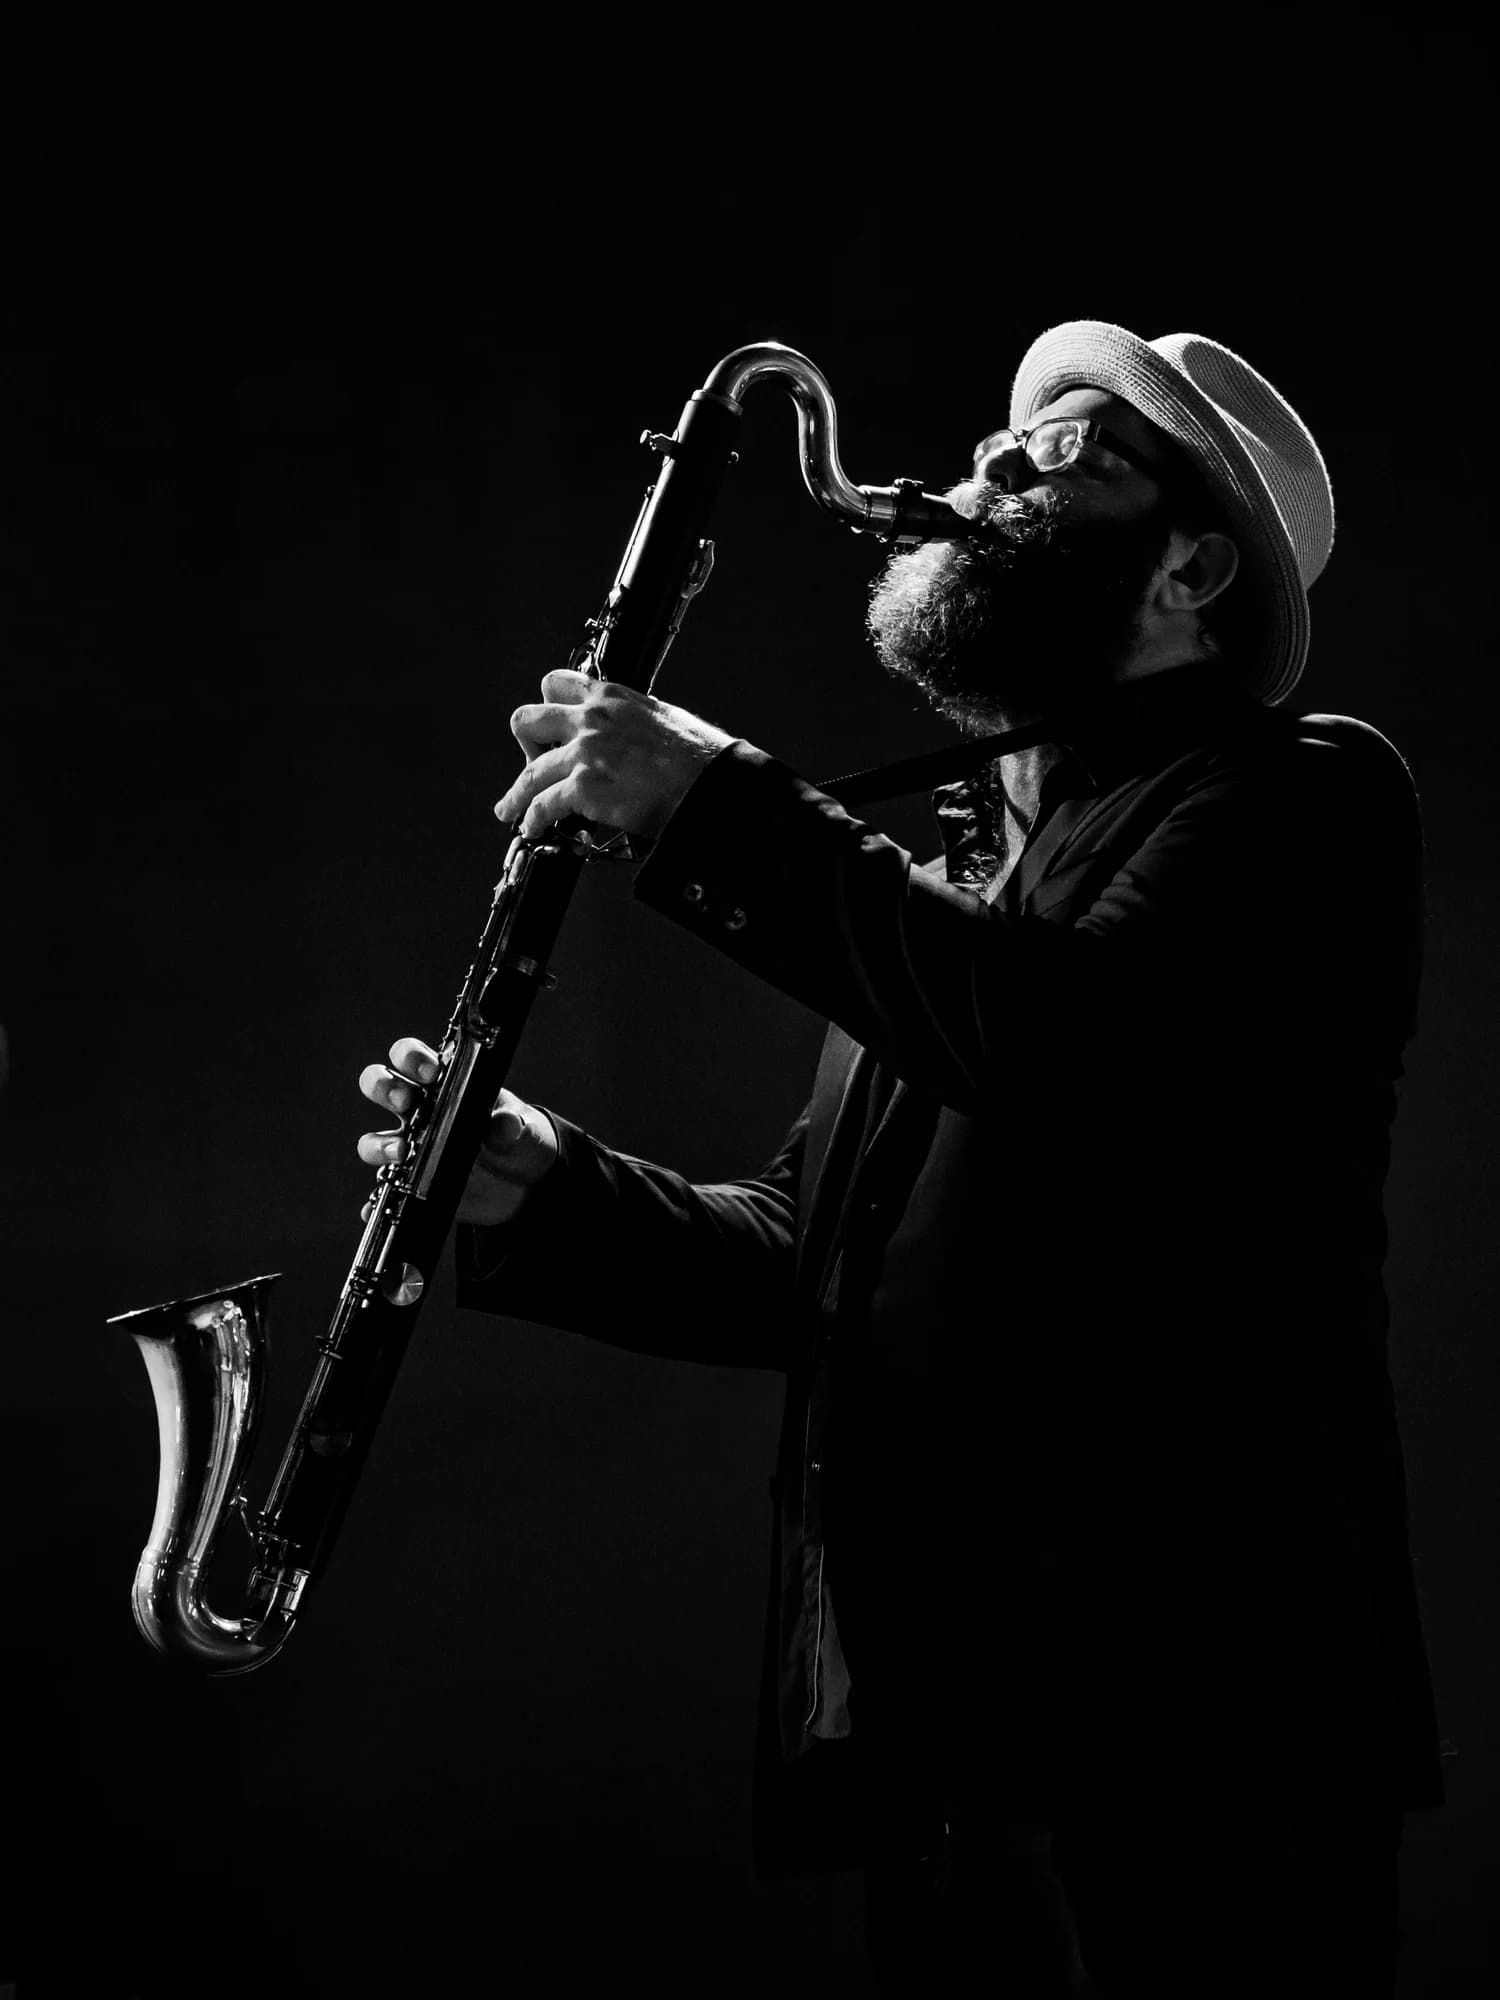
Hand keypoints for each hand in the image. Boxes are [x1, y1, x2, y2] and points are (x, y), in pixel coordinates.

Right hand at [357, 1036, 559, 1227]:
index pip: (414, 1058)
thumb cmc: (518, 1137)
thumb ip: (513, 1124)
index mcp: (446, 1084)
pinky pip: (384, 1189)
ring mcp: (413, 1146)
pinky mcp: (413, 1181)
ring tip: (401, 1153)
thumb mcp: (523, 1126)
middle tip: (405, 1101)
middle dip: (384, 1087)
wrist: (526, 1183)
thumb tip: (503, 1126)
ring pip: (374, 1139)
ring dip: (378, 1144)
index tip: (431, 1072)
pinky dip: (377, 1196)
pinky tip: (382, 1197)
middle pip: (381, 1086)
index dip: (412, 1057)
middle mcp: (421, 1111)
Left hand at [497, 667, 733, 840]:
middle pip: (526, 720)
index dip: (547, 708)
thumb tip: (624, 734)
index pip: (555, 683)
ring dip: (517, 795)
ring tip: (510, 809)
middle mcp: (591, 718)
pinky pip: (543, 804)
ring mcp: (584, 752)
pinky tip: (534, 827)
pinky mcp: (585, 787)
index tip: (548, 729)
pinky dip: (533, 819)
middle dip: (524, 745)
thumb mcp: (660, 717)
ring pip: (529, 772)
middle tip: (533, 764)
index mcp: (610, 695)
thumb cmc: (697, 757)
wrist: (708, 785)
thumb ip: (630, 718)